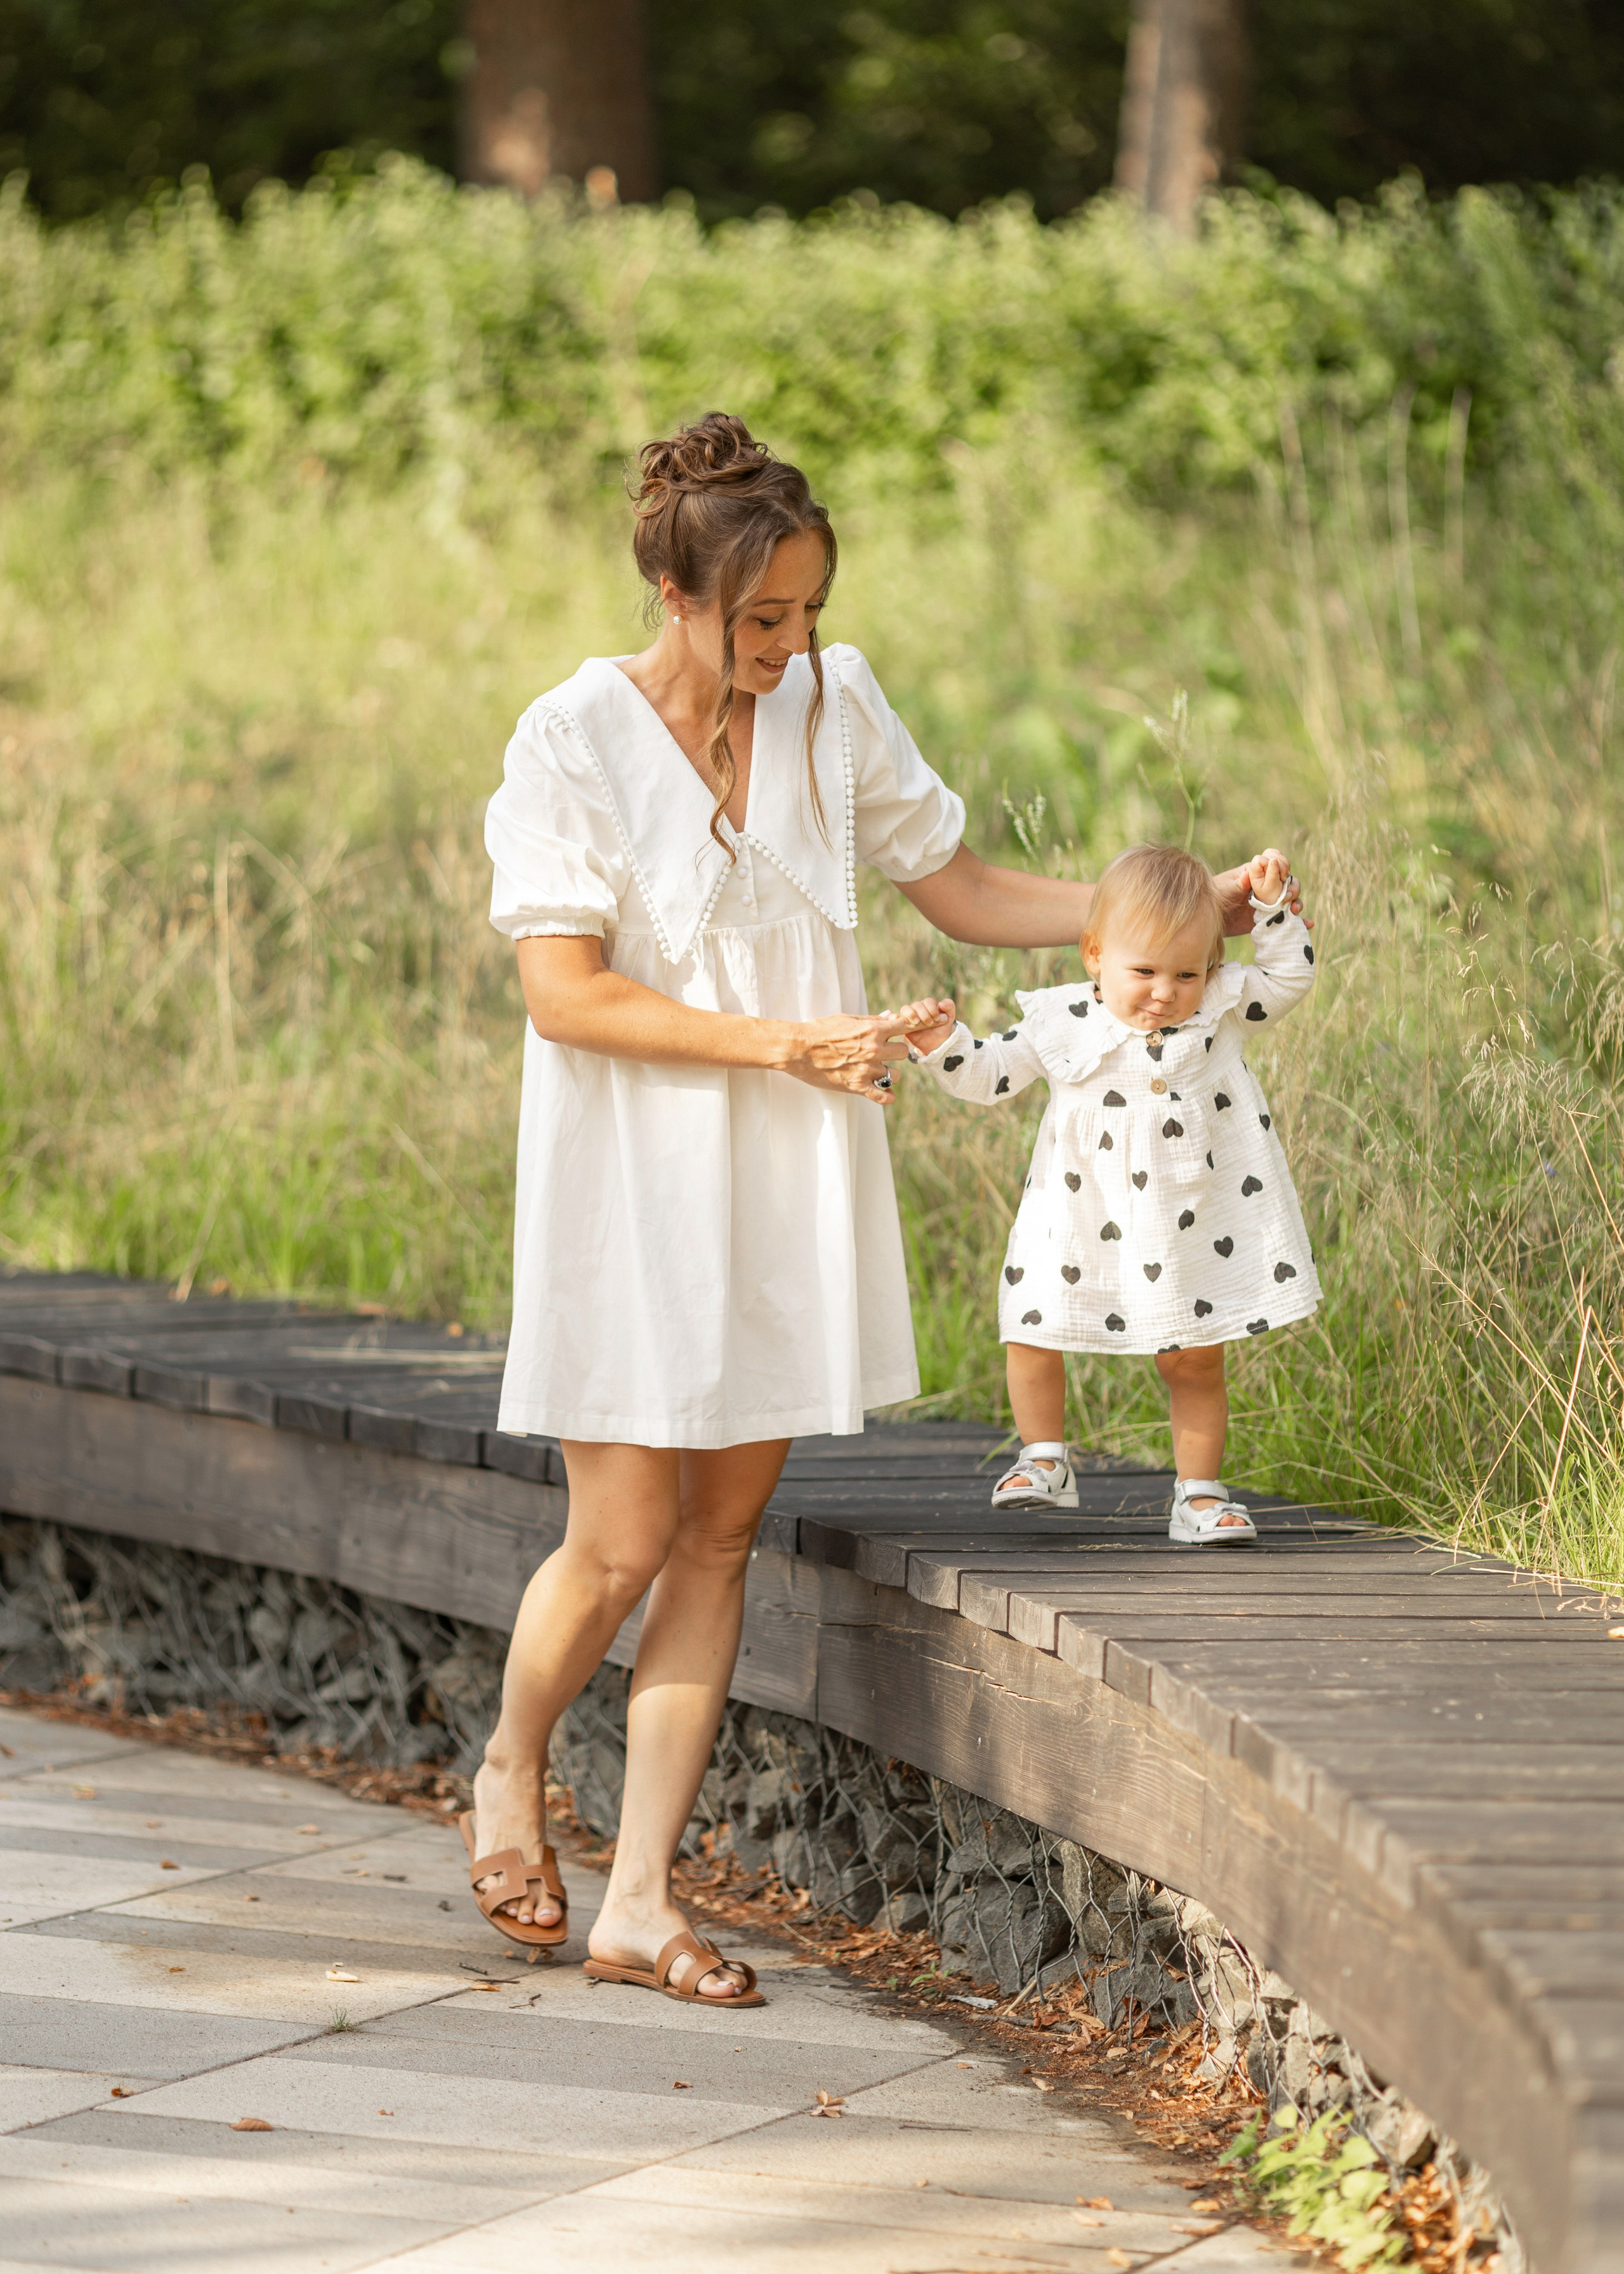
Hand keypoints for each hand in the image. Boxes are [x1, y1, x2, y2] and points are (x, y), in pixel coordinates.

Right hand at [780, 1012, 917, 1103]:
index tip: (901, 1033)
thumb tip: (890, 1016)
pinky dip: (887, 1096)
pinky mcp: (857, 1086)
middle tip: (887, 1053)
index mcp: (872, 1030)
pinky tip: (886, 1093)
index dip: (906, 1029)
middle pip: (904, 1052)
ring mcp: (867, 1070)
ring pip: (896, 1075)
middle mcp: (874, 1050)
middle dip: (896, 1051)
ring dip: (890, 1073)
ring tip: (879, 1072)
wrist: (798, 1049)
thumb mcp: (847, 1019)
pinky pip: (882, 1097)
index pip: (904, 1027)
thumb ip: (871, 1020)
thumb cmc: (820, 1030)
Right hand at [883, 996, 957, 1055]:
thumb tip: (941, 1003)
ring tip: (916, 1023)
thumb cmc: (941, 1031)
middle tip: (929, 1023)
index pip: (927, 1001)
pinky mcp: (902, 1025)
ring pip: (906, 1009)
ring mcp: (909, 1017)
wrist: (935, 1046)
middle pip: (916, 1005)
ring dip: (911, 1014)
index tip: (936, 1018)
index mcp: (928, 1005)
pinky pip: (895, 1018)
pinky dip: (894, 1017)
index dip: (932, 1008)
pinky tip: (897, 1019)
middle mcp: (917, 1009)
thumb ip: (949, 1008)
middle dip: (923, 1013)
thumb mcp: (949, 1019)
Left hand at [1215, 848, 1310, 934]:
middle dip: (1292, 886)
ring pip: (1290, 899)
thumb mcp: (1224, 890)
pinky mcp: (1270, 918)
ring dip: (1298, 902)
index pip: (1275, 861)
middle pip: (1288, 881)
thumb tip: (1247, 874)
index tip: (1282, 875)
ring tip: (1296, 911)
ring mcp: (1269, 902)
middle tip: (1288, 897)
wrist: (1208, 920)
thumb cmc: (1214, 897)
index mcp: (1256, 873)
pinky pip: (1287, 918)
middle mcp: (1266, 885)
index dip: (1282, 865)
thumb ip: (1237, 884)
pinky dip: (1299, 920)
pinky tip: (1307, 924)